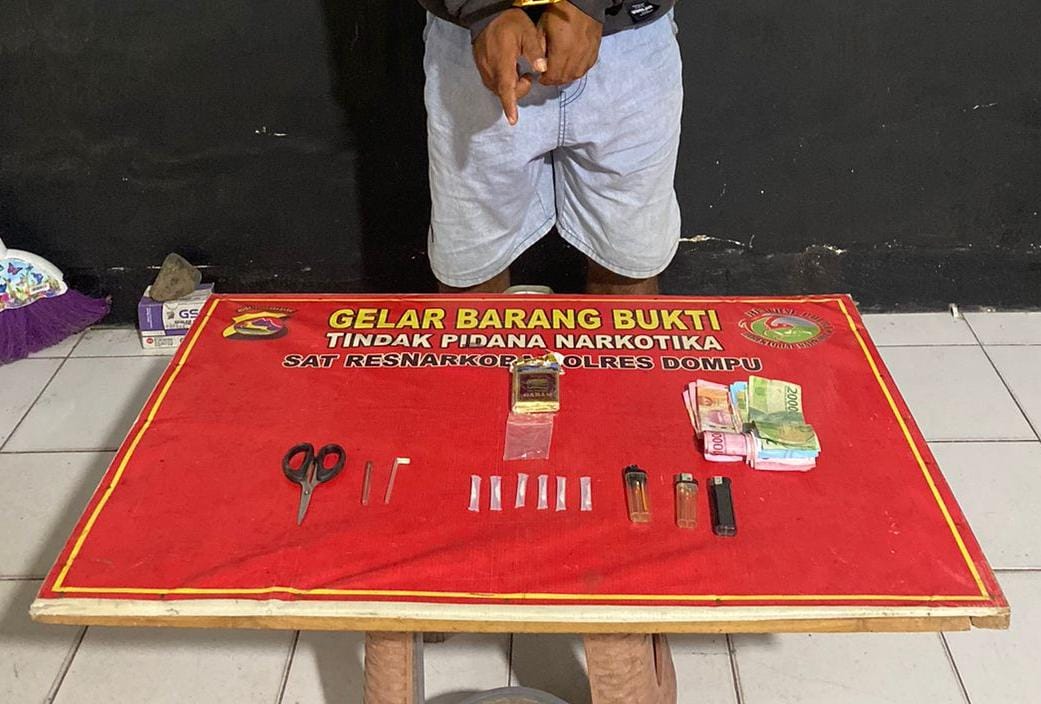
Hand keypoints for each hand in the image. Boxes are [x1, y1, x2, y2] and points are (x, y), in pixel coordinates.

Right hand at [473, 9, 547, 124]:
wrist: (487, 16)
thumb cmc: (508, 23)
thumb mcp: (527, 31)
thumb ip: (535, 50)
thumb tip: (542, 69)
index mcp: (502, 62)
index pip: (506, 88)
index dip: (510, 105)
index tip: (512, 120)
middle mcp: (490, 70)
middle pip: (505, 92)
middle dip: (519, 90)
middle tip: (528, 74)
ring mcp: (484, 70)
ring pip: (499, 90)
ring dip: (511, 86)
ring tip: (519, 70)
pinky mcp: (481, 70)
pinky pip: (494, 84)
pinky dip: (504, 82)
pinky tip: (510, 69)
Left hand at [538, 1, 602, 85]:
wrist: (582, 2)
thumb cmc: (558, 13)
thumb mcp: (542, 28)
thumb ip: (540, 50)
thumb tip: (540, 66)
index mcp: (562, 50)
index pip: (554, 76)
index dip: (546, 80)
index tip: (540, 78)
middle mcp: (577, 56)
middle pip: (565, 78)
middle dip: (555, 80)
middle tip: (548, 77)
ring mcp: (588, 54)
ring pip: (576, 75)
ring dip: (566, 77)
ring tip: (559, 73)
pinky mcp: (595, 51)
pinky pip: (586, 68)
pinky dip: (577, 71)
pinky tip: (571, 67)